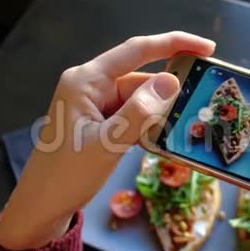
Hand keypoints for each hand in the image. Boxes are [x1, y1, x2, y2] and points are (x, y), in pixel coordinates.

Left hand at [0, 31, 215, 249]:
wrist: (42, 206)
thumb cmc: (67, 176)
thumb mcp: (107, 144)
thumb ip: (140, 112)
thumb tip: (172, 81)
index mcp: (87, 80)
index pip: (136, 50)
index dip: (174, 44)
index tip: (208, 48)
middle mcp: (92, 85)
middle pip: (141, 77)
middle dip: (170, 89)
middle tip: (203, 100)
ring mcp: (96, 104)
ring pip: (140, 98)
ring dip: (161, 112)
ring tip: (188, 124)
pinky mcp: (101, 122)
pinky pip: (133, 114)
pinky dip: (150, 124)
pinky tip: (165, 138)